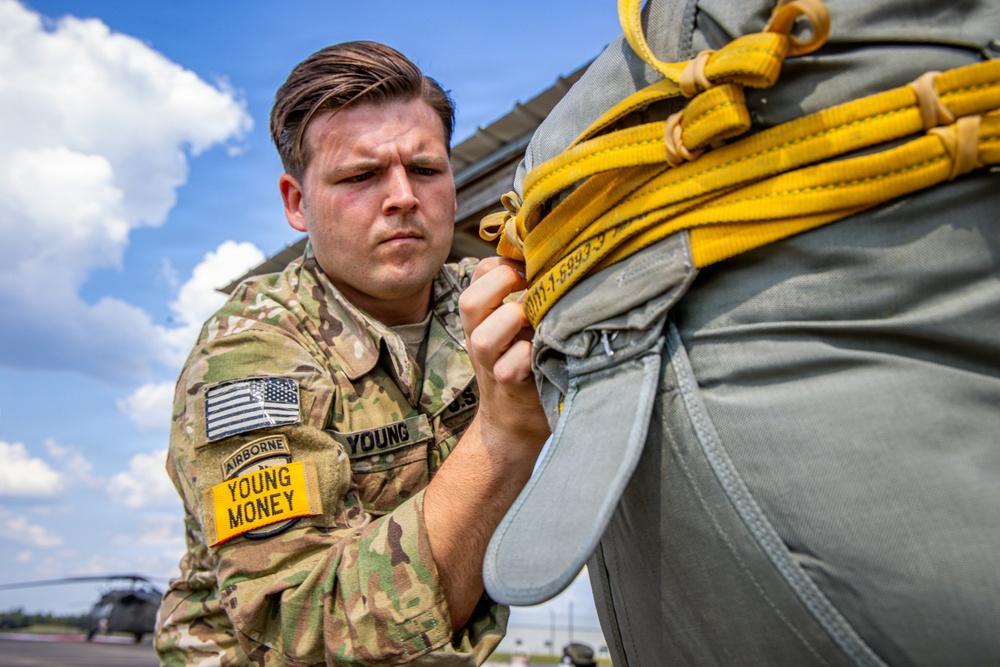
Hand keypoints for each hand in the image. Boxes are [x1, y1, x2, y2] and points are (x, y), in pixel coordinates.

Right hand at [459, 257, 549, 451]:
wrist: (517, 419)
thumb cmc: (526, 361)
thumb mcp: (519, 325)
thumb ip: (525, 295)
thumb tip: (554, 258)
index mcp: (481, 316)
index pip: (480, 273)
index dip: (506, 263)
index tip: (534, 270)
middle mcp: (477, 337)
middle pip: (470, 302)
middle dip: (504, 285)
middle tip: (534, 288)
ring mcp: (489, 365)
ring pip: (484, 338)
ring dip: (516, 323)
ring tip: (540, 320)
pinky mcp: (508, 387)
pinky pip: (511, 367)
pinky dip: (529, 356)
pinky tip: (546, 351)